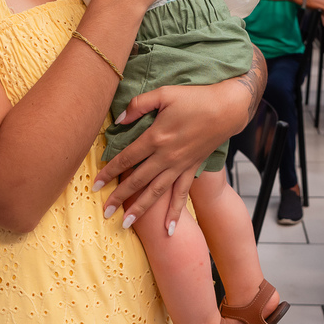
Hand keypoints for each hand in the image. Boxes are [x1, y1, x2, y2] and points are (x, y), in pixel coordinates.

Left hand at [94, 81, 248, 231]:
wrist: (227, 109)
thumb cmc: (195, 98)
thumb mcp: (164, 94)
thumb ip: (138, 105)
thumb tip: (118, 120)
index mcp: (156, 137)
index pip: (127, 158)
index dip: (109, 172)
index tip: (96, 184)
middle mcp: (166, 156)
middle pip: (137, 180)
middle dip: (119, 197)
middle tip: (104, 211)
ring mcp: (180, 166)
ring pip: (156, 192)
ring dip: (141, 209)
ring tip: (126, 223)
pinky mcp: (192, 169)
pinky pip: (182, 194)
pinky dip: (175, 212)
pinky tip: (169, 229)